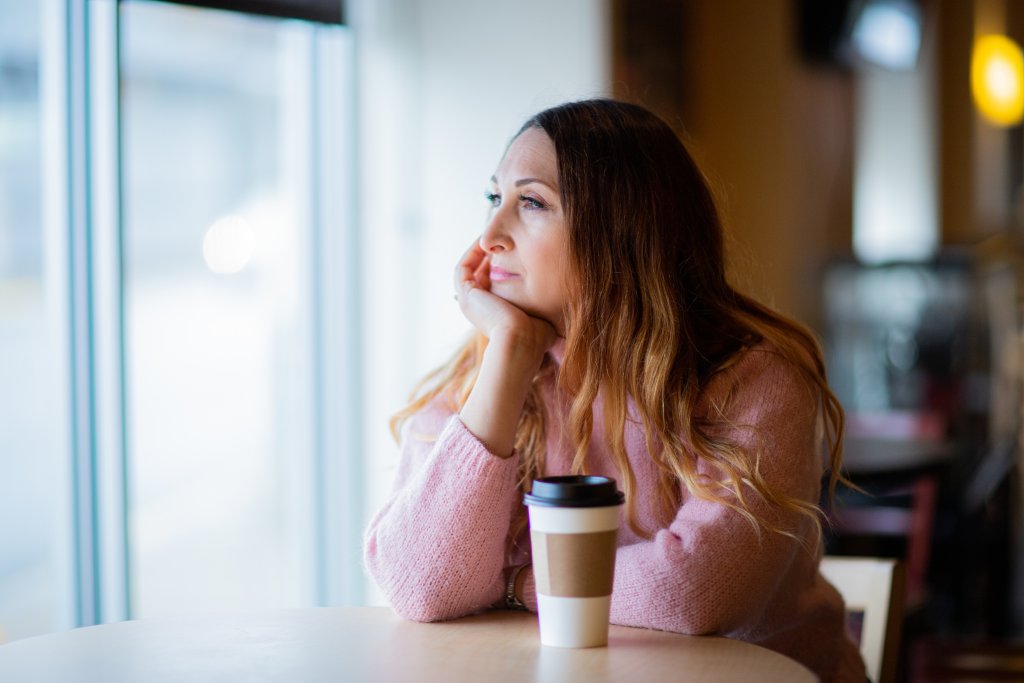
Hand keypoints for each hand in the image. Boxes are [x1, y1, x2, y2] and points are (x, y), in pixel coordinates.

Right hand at [454, 241, 556, 359]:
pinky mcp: (466, 295)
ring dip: (476, 252)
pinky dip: (472, 254)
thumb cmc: (536, 334)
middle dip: (486, 257)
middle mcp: (477, 309)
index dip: (496, 267)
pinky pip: (462, 268)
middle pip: (476, 275)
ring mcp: (468, 302)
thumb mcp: (540, 316)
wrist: (524, 341)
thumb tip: (557, 299)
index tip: (510, 252)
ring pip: (466, 270)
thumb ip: (542, 305)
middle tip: (498, 240)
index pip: (489, 285)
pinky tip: (486, 242)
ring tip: (490, 237)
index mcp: (491, 315)